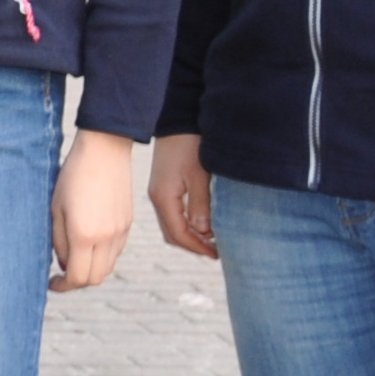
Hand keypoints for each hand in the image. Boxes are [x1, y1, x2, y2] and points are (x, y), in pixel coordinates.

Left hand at [51, 132, 138, 291]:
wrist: (105, 150)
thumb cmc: (72, 175)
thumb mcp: (56, 208)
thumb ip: (58, 240)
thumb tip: (65, 264)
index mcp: (84, 235)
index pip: (78, 278)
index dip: (63, 286)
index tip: (52, 283)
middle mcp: (107, 238)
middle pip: (95, 278)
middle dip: (77, 281)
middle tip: (61, 273)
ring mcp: (121, 232)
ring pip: (108, 267)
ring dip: (91, 269)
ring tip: (74, 256)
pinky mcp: (128, 224)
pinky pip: (116, 252)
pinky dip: (102, 256)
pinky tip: (89, 242)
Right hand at [149, 134, 217, 258]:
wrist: (177, 121)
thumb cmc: (190, 145)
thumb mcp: (199, 176)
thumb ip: (200, 205)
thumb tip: (203, 232)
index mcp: (164, 197)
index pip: (179, 234)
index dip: (198, 247)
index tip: (217, 254)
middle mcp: (157, 198)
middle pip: (172, 234)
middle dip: (193, 246)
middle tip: (216, 252)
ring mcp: (158, 193)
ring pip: (172, 226)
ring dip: (190, 236)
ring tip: (211, 241)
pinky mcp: (163, 187)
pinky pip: (172, 215)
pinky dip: (186, 224)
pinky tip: (201, 223)